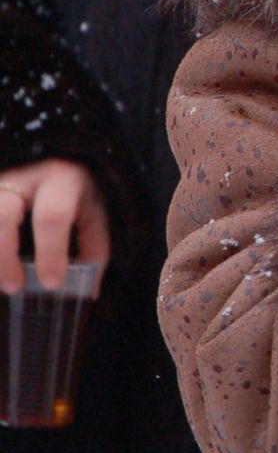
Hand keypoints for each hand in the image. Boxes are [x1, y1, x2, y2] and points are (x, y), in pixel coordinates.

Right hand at [0, 160, 110, 295]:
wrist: (54, 160)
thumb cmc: (74, 192)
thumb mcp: (92, 213)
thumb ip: (92, 248)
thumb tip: (88, 292)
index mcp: (60, 180)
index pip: (52, 216)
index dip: (51, 251)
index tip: (51, 283)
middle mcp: (21, 178)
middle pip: (3, 216)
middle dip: (5, 258)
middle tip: (14, 287)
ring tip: (2, 282)